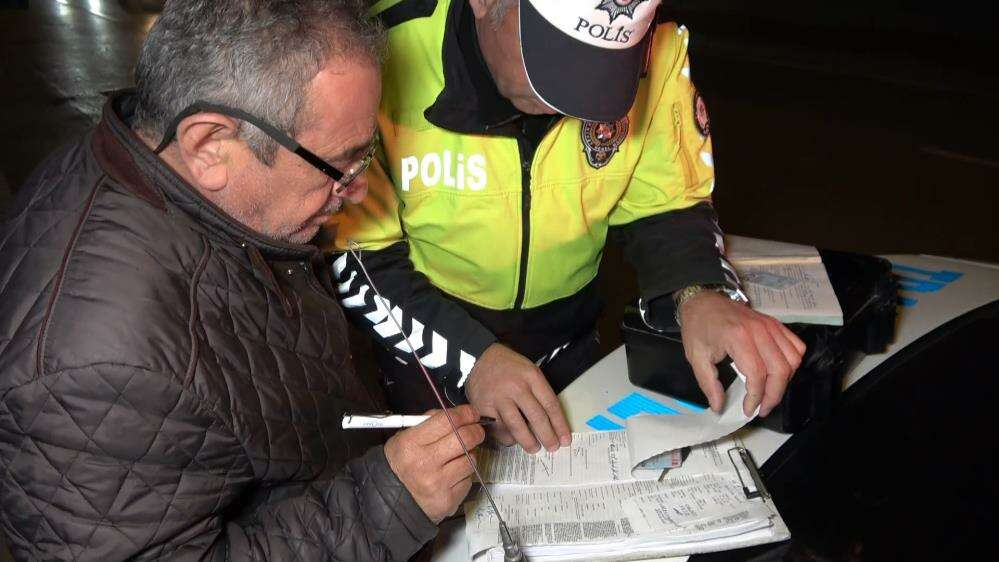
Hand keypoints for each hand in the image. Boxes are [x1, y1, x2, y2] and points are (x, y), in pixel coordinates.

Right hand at [383, 405, 485, 522]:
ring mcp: (438, 483)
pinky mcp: (449, 500)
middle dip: (476, 431)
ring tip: (458, 457)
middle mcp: (424, 463)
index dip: (465, 413)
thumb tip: (459, 415)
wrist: (394, 498)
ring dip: (469, 455)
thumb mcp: (405, 436)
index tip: (472, 413)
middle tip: (476, 431)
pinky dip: (464, 474)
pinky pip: (468, 480)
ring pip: (470, 459)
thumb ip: (430, 422)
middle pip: (465, 438)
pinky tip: (452, 475)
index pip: (447, 420)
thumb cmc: (403, 462)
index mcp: (411, 443)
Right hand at [465, 343, 571, 452]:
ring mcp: (498, 398)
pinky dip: (506, 437)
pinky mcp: (482, 407)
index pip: (550, 404)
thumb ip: (538, 392)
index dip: (559, 425)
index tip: (565, 439)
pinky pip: (497, 428)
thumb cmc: (508, 366)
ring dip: (527, 441)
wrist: (479, 357)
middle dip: (547, 436)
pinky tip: (513, 440)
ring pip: (516, 426)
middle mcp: (516, 387)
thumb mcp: (529, 370)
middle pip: (536, 417)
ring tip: (535, 448)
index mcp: (531, 376)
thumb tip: (551, 422)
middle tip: (552, 447)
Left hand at [679, 291, 805, 416]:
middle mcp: (759, 330)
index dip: (756, 397)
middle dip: (774, 395)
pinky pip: (796, 345)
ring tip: (770, 393)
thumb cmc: (698, 327)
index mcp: (738, 337)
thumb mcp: (696, 357)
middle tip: (762, 408)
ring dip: (784, 381)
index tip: (748, 410)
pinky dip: (792, 363)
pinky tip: (779, 372)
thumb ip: (709, 384)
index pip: (757, 374)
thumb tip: (719, 406)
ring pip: (792, 359)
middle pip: (780, 369)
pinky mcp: (775, 324)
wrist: (703, 300)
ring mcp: (770, 325)